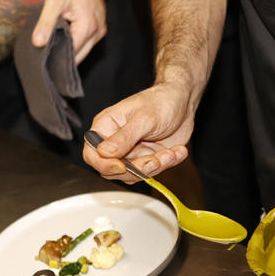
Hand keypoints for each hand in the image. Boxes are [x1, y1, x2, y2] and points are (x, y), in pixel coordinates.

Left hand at [31, 0, 110, 63]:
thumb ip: (46, 22)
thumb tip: (38, 43)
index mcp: (87, 28)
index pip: (69, 55)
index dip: (53, 58)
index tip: (39, 59)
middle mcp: (97, 33)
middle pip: (77, 57)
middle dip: (59, 58)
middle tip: (40, 56)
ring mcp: (99, 31)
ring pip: (81, 51)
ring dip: (66, 51)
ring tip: (49, 46)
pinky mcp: (97, 27)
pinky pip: (84, 42)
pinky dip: (72, 43)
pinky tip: (59, 38)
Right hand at [82, 83, 197, 179]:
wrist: (182, 101)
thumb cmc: (160, 101)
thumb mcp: (143, 118)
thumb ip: (124, 137)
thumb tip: (104, 152)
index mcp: (106, 127)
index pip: (92, 154)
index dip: (104, 164)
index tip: (122, 166)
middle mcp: (116, 142)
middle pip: (112, 170)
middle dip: (136, 169)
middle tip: (154, 159)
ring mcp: (131, 152)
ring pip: (133, 174)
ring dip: (155, 167)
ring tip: (170, 153)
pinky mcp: (147, 158)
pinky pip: (152, 172)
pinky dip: (167, 164)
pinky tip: (177, 151)